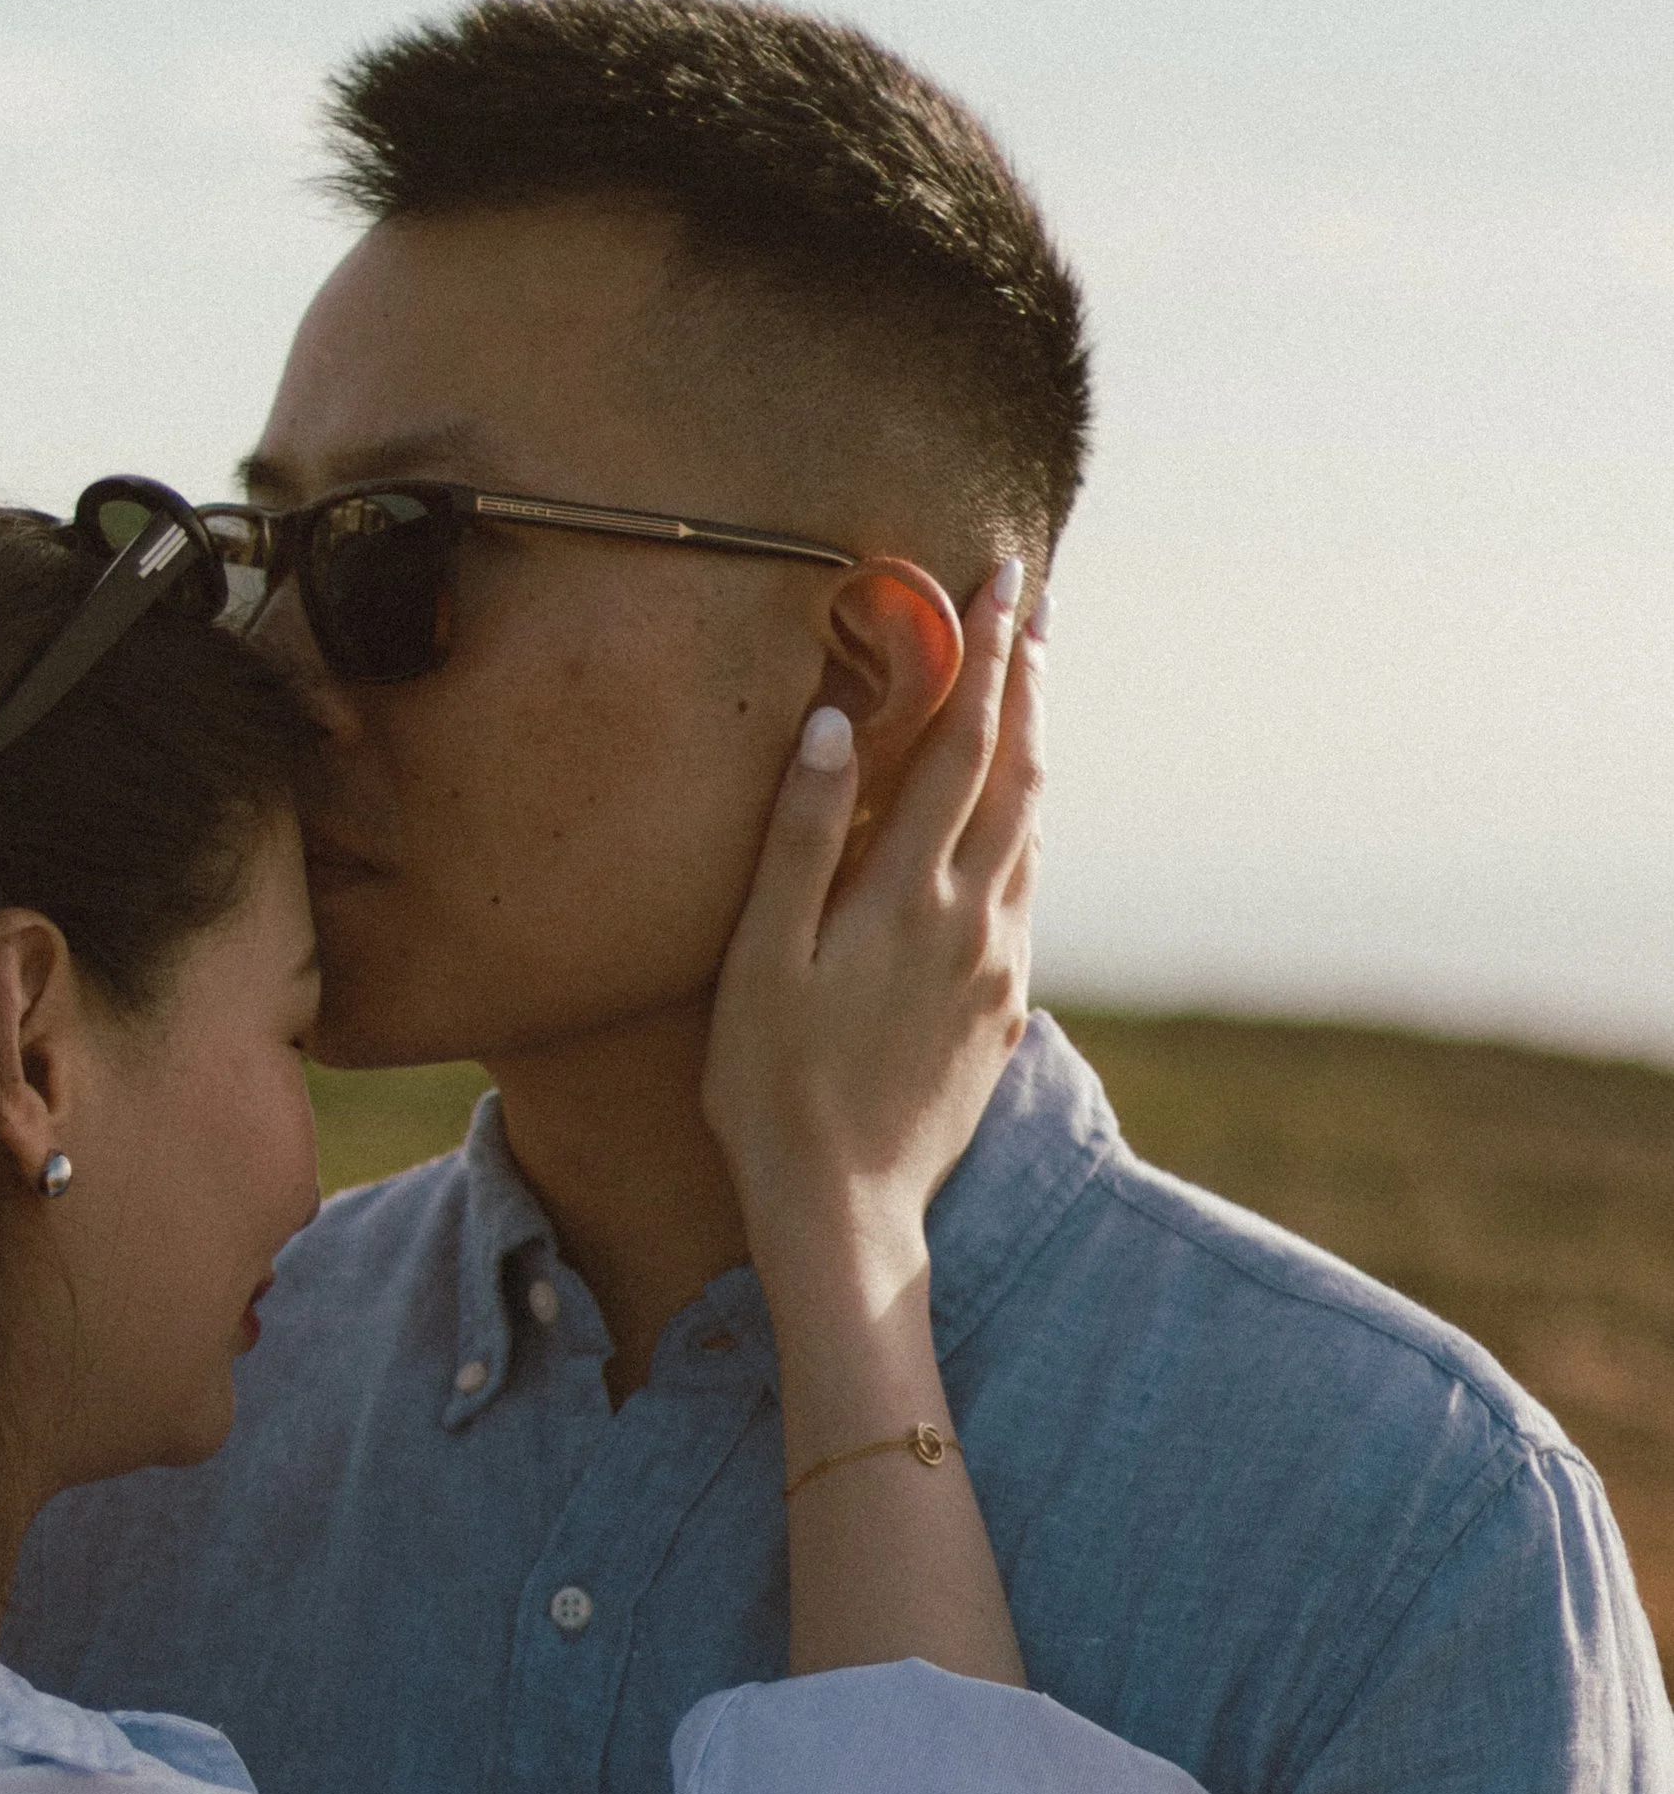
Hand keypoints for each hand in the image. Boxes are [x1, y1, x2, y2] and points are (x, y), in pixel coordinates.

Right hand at [701, 554, 1040, 1285]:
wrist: (847, 1212)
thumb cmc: (774, 1092)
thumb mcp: (761, 963)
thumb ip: (797, 841)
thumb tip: (827, 725)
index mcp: (910, 893)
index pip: (961, 743)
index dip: (984, 656)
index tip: (1003, 580)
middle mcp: (973, 921)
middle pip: (1016, 775)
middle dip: (1025, 686)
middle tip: (1031, 610)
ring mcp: (997, 970)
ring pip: (1031, 836)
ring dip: (1031, 757)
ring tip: (1029, 700)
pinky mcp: (1001, 1016)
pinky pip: (1023, 900)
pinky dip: (1022, 837)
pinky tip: (1011, 831)